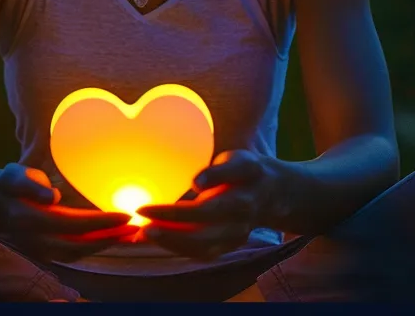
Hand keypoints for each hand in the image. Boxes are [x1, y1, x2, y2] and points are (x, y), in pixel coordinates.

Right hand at [0, 163, 135, 261]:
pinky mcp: (44, 252)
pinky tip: (111, 238)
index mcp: (30, 220)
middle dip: (110, 239)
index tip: (125, 215)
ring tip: (131, 235)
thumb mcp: (11, 175)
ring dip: (105, 245)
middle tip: (138, 229)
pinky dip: (94, 247)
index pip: (72, 224)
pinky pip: (73, 253)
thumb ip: (30, 183)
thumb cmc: (3, 184)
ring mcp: (39, 250)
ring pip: (78, 253)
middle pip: (79, 245)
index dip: (100, 222)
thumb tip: (52, 196)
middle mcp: (36, 240)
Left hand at [137, 150, 283, 259]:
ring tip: (141, 234)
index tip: (146, 208)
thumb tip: (196, 183)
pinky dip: (174, 247)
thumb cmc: (248, 172)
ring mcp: (233, 239)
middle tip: (141, 224)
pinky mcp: (226, 248)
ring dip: (169, 243)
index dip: (174, 213)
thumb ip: (218, 171)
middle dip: (169, 232)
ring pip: (199, 249)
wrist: (273, 195)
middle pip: (202, 235)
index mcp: (242, 199)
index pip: (206, 208)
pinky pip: (199, 253)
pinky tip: (153, 238)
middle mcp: (239, 224)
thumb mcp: (239, 161)